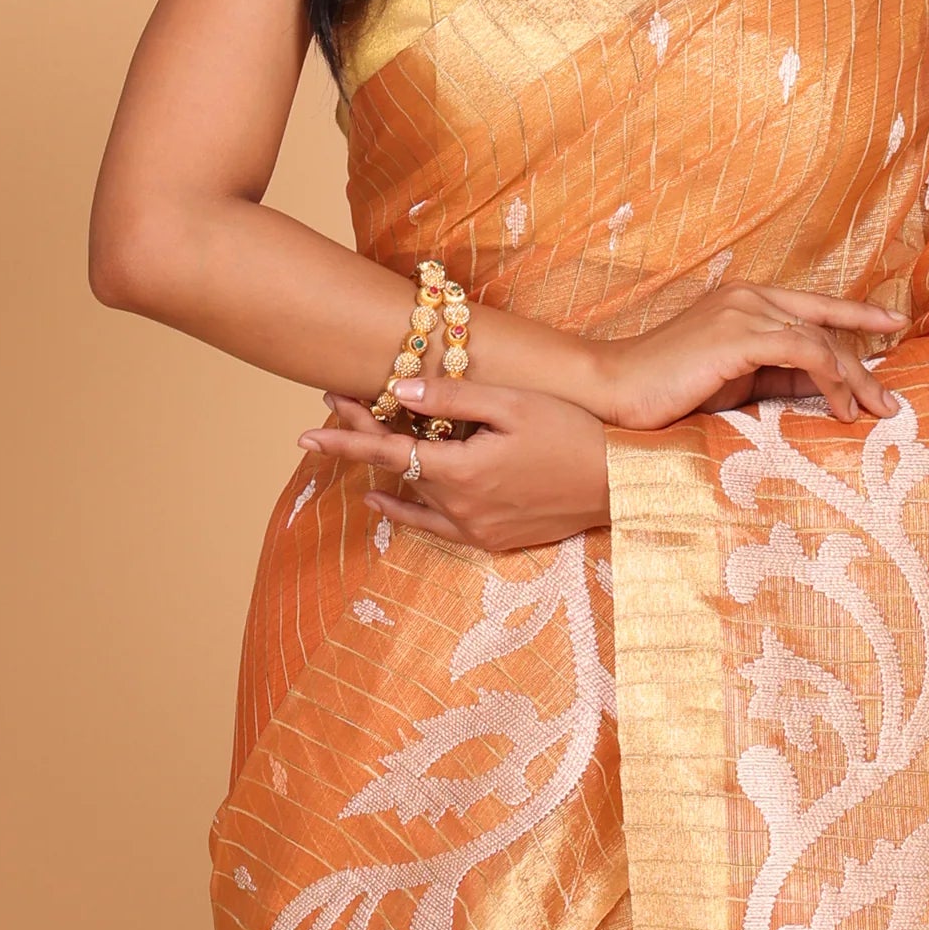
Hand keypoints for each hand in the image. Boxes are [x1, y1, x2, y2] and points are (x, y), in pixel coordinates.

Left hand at [297, 377, 609, 552]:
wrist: (622, 484)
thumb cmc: (574, 434)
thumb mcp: (514, 404)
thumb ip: (455, 397)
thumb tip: (400, 388)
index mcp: (462, 472)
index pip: (388, 452)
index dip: (345, 439)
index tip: (306, 432)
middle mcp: (461, 508)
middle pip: (397, 471)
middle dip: (363, 439)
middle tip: (333, 409)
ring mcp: (476, 530)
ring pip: (413, 498)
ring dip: (384, 472)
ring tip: (357, 444)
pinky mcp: (493, 541)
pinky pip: (435, 527)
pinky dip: (407, 510)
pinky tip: (386, 501)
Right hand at [583, 283, 911, 431]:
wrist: (615, 389)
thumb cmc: (669, 390)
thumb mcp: (736, 381)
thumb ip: (778, 375)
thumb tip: (826, 387)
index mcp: (745, 299)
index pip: (814, 305)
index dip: (858, 313)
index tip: (894, 323)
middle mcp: (747, 296)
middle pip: (824, 324)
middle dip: (863, 366)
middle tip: (889, 402)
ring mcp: (741, 311)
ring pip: (818, 339)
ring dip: (851, 379)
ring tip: (869, 412)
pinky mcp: (736, 335)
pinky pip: (800, 350)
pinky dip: (827, 376)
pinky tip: (839, 404)